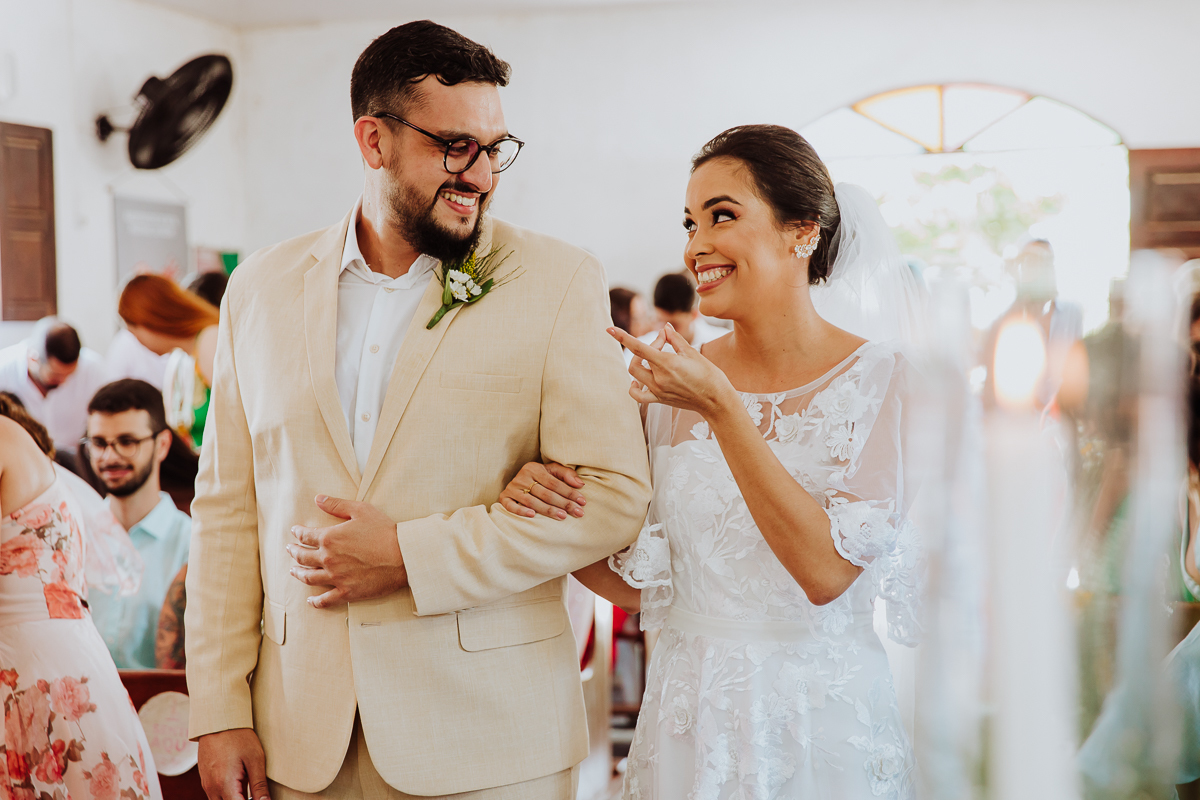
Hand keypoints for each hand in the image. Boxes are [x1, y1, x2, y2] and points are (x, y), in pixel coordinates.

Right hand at [198, 728, 269, 799]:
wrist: (218, 721)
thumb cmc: (238, 738)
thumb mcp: (255, 760)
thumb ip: (259, 785)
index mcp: (225, 786)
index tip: (259, 798)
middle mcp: (212, 789)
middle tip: (255, 794)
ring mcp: (207, 785)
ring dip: (234, 798)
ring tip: (247, 785)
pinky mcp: (206, 780)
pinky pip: (216, 795)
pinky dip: (227, 794)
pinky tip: (239, 783)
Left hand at [287, 495, 407, 608]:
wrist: (402, 557)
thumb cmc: (384, 532)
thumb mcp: (361, 510)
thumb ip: (336, 504)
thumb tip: (318, 498)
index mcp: (330, 538)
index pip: (306, 536)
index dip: (298, 532)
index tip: (295, 531)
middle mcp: (328, 559)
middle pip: (303, 557)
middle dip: (294, 551)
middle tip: (290, 549)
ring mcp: (336, 577)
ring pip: (309, 577)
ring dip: (298, 573)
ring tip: (293, 571)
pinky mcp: (346, 592)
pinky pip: (325, 600)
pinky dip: (315, 601)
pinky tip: (310, 600)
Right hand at [499, 462, 586, 519]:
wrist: (518, 482)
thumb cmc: (540, 478)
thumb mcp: (552, 471)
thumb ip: (567, 474)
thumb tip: (580, 484)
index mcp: (534, 468)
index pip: (554, 483)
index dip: (569, 492)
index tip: (582, 502)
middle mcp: (522, 477)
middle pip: (545, 493)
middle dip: (563, 503)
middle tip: (578, 512)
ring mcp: (512, 488)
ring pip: (531, 501)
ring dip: (548, 510)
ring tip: (562, 516)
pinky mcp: (504, 498)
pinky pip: (511, 506)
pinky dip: (521, 511)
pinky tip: (533, 515)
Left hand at [608, 324, 737, 417]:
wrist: (716, 400)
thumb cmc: (709, 375)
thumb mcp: (692, 353)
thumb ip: (674, 339)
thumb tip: (664, 328)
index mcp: (666, 363)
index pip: (638, 348)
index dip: (622, 337)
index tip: (609, 329)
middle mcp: (658, 378)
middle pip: (635, 360)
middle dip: (645, 347)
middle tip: (663, 343)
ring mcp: (658, 391)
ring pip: (635, 375)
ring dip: (640, 363)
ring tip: (654, 358)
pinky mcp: (660, 400)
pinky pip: (639, 396)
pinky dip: (634, 387)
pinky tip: (638, 381)